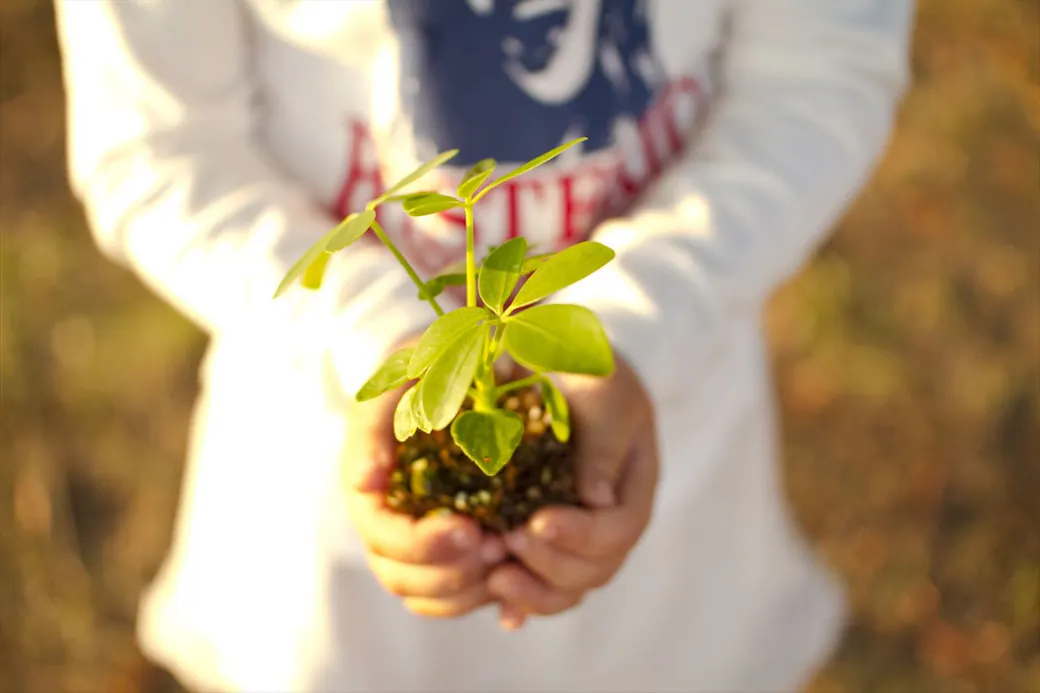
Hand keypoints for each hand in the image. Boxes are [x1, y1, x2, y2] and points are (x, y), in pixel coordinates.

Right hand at [343, 339, 506, 618]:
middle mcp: (384, 514)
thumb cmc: (434, 364)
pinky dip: (470, 593)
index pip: (380, 532)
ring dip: (462, 587)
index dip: (419, 543)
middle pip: (397, 572)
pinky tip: (504, 570)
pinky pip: (442, 595)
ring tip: (504, 554)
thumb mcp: (405, 371)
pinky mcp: (440, 548)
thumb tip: (365, 482)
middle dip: (446, 570)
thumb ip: (379, 418)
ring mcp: (410, 535)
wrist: (466, 363)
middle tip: (496, 546)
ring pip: (418, 592)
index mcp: (370, 479)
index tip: (468, 530)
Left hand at [487, 357, 658, 629]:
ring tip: (493, 577)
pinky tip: (502, 613)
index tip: (538, 522)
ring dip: (533, 590)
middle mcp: (610, 523)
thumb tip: (596, 499)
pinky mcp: (545, 544)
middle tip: (506, 544)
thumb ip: (603, 442)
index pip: (619, 529)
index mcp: (633, 488)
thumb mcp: (605, 394)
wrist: (562, 369)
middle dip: (551, 565)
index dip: (582, 535)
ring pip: (569, 587)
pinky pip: (541, 583)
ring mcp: (579, 538)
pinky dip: (522, 600)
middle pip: (595, 569)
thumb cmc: (589, 376)